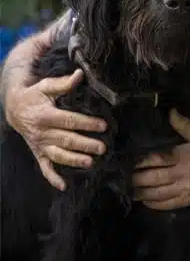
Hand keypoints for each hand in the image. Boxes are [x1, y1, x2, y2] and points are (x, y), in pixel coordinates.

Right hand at [5, 69, 106, 190]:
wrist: (15, 108)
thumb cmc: (34, 95)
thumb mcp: (46, 86)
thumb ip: (64, 83)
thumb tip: (80, 75)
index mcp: (45, 116)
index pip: (69, 120)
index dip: (87, 123)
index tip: (104, 125)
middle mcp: (42, 133)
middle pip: (66, 140)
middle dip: (85, 144)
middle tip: (103, 147)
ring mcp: (40, 145)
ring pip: (58, 155)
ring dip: (74, 160)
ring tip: (90, 163)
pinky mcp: (38, 153)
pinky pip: (44, 168)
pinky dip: (52, 178)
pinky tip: (64, 186)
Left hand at [132, 109, 189, 209]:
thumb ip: (184, 124)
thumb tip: (170, 112)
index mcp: (183, 157)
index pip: (156, 159)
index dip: (140, 160)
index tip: (128, 159)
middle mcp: (181, 175)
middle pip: (152, 178)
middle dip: (135, 177)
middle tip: (122, 175)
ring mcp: (183, 191)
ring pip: (156, 194)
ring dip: (140, 192)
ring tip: (128, 188)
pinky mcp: (186, 202)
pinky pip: (166, 205)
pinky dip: (152, 204)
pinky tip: (144, 200)